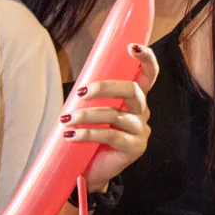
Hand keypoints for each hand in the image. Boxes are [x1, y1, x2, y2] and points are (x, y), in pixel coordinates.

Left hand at [64, 43, 159, 192]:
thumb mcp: (93, 109)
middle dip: (105, 87)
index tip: (131, 47)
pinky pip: (111, 135)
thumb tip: (77, 82)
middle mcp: (142, 111)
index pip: (148, 74)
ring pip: (115, 115)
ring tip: (66, 120)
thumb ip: (93, 94)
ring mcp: (140, 130)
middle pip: (133, 91)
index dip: (145, 59)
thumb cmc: (91, 132)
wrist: (93, 168)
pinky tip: (70, 135)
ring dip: (86, 115)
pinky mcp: (135, 148)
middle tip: (80, 92)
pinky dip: (87, 133)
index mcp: (135, 97)